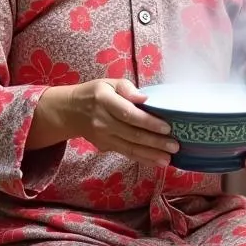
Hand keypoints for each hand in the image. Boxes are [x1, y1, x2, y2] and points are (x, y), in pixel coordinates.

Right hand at [61, 79, 178, 166]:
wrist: (70, 112)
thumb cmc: (95, 94)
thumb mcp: (108, 83)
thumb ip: (127, 88)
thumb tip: (145, 98)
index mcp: (105, 101)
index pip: (129, 114)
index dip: (148, 122)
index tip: (167, 127)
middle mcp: (103, 121)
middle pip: (132, 134)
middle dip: (155, 142)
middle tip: (175, 146)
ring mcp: (103, 137)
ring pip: (130, 147)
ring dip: (151, 155)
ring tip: (168, 158)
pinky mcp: (105, 146)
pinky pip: (126, 153)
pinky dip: (142, 159)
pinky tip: (156, 162)